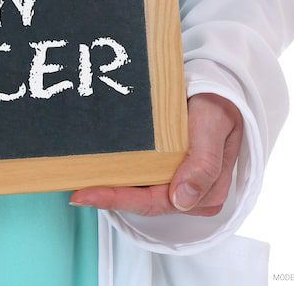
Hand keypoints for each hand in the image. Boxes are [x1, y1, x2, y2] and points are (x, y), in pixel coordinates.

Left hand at [70, 93, 242, 216]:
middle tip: (75, 192)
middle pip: (142, 202)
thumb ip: (203, 162)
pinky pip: (138, 179)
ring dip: (109, 188)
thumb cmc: (218, 106)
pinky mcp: (166, 171)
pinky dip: (118, 176)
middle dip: (108, 197)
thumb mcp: (213, 126)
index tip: (87, 195)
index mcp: (206, 193)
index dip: (119, 200)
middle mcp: (190, 194)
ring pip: (138, 192)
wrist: (219, 89)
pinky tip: (97, 171)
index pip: (155, 203)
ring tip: (78, 182)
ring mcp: (177, 183)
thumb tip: (183, 199)